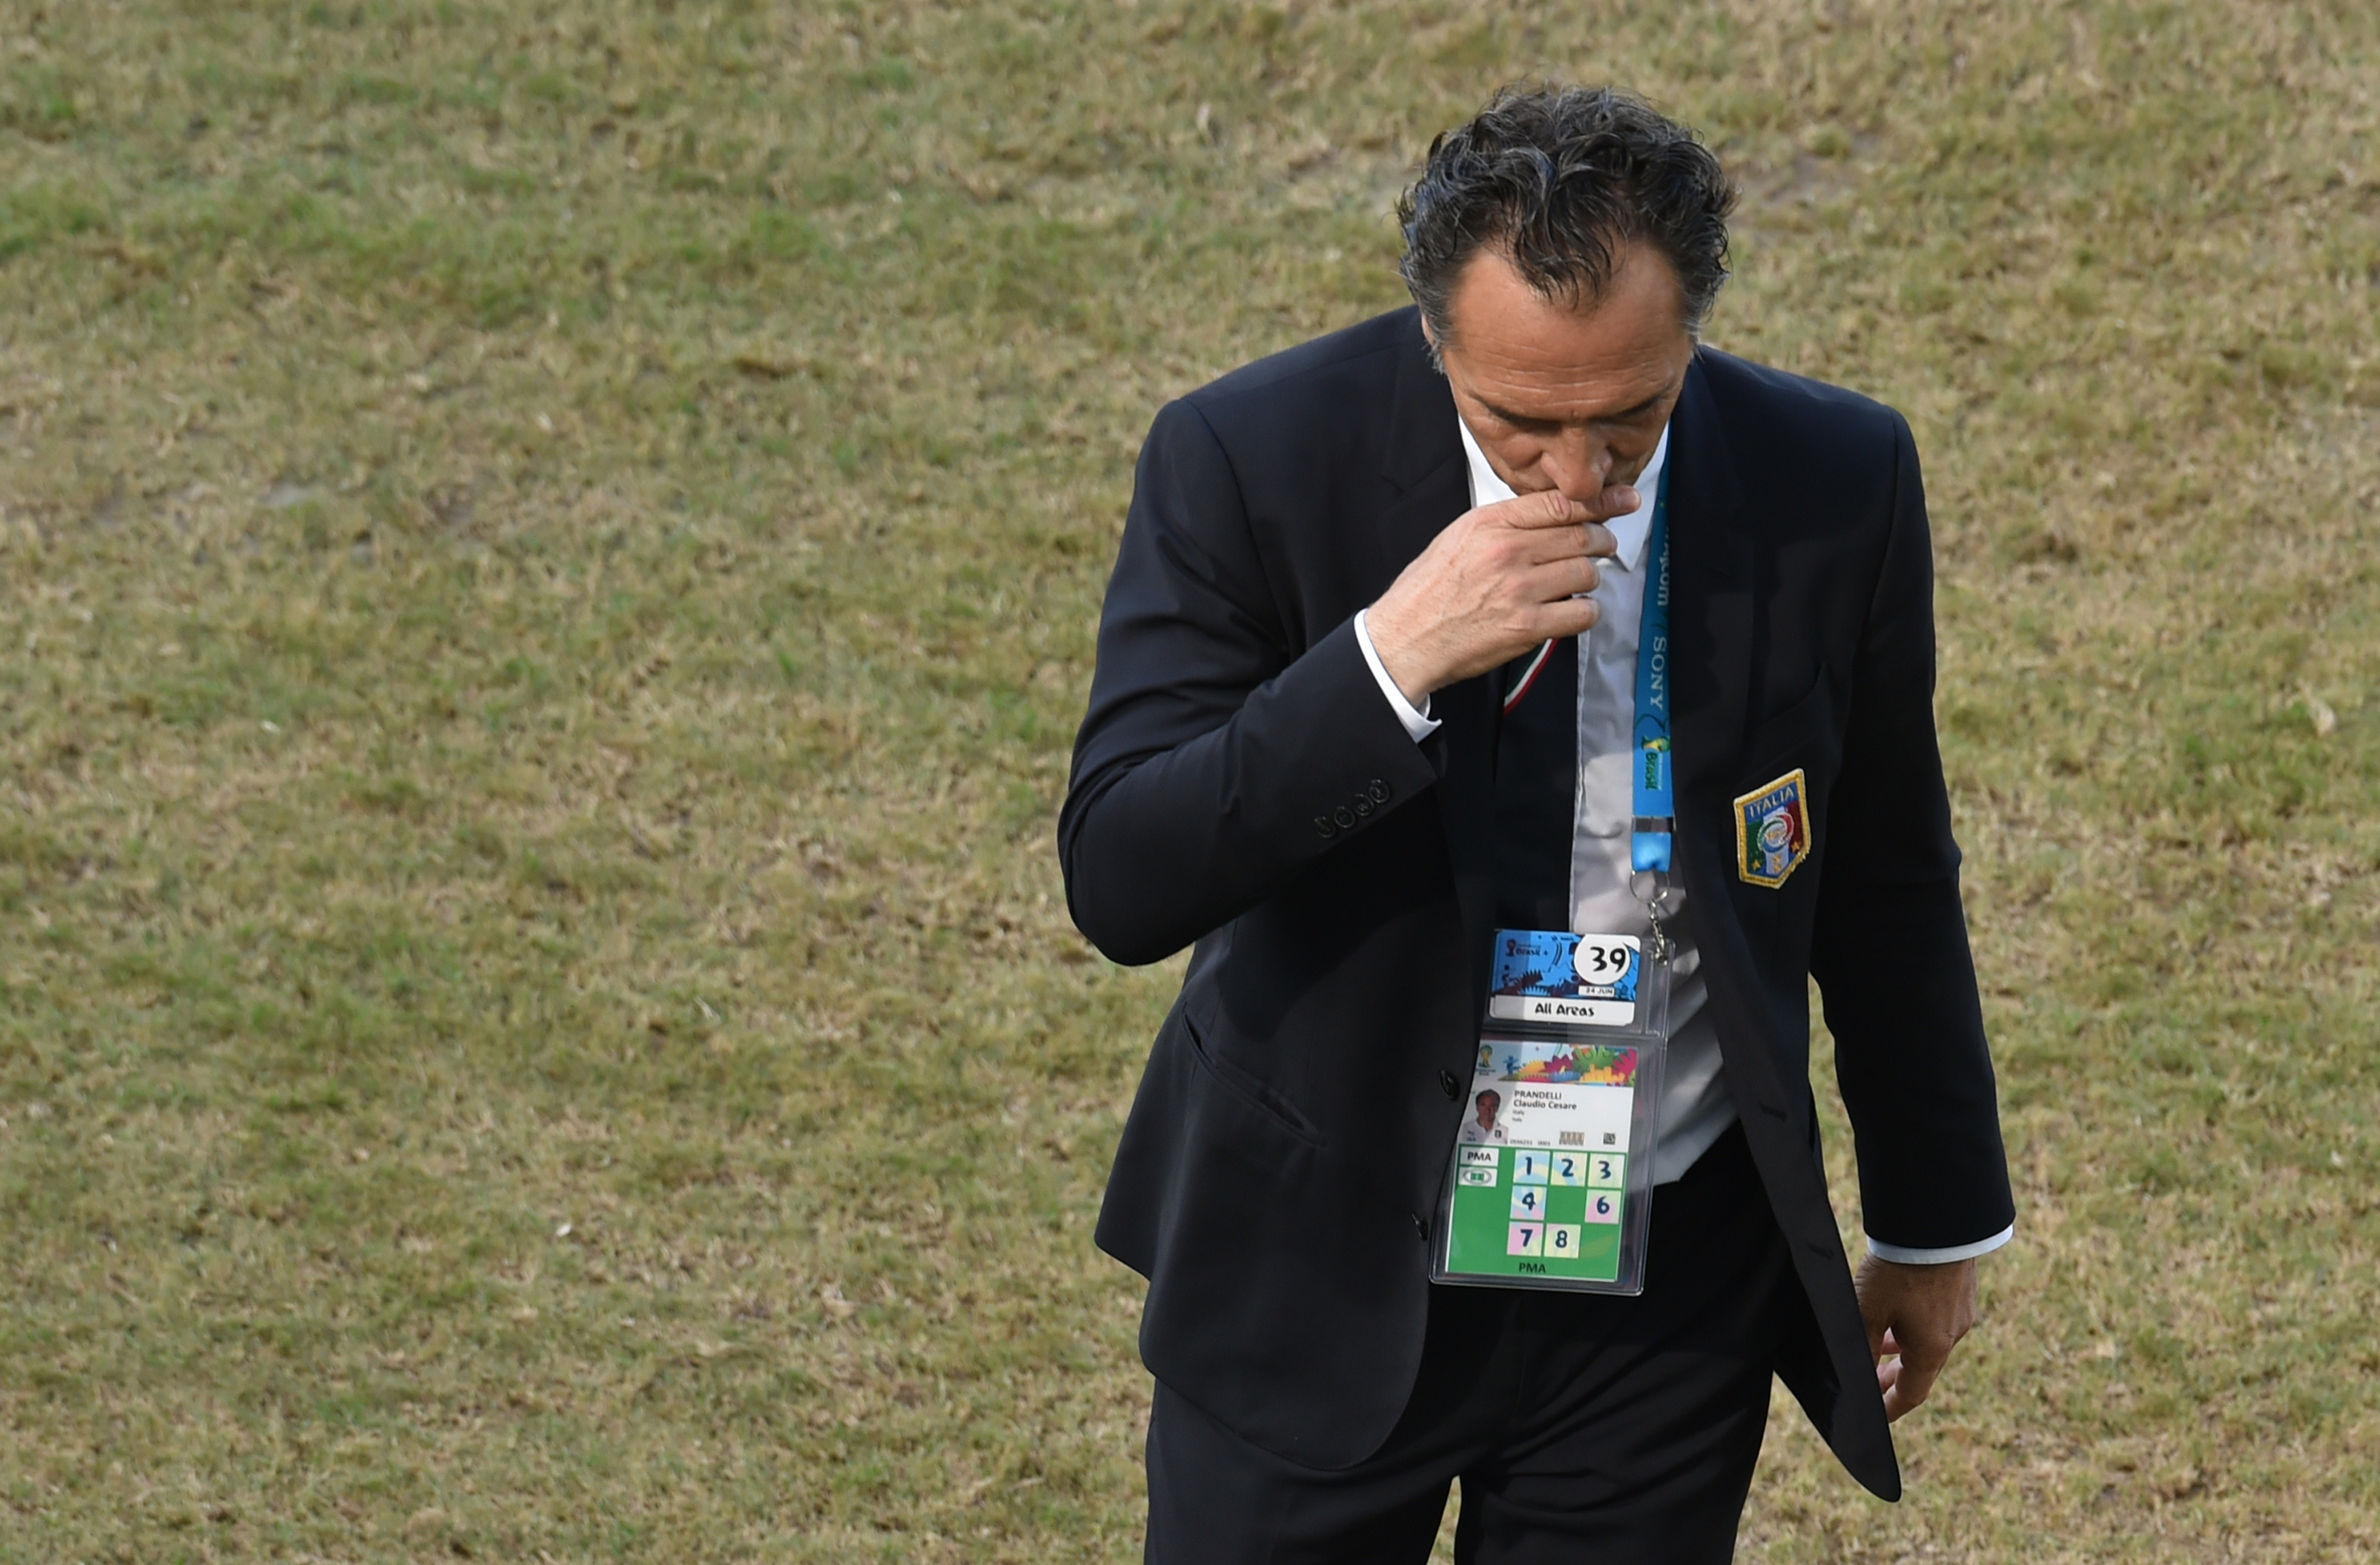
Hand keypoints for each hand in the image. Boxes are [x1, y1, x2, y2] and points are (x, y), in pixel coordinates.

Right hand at [1364, 483, 1639, 703]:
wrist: (1406, 637)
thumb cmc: (1429, 589)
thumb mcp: (1459, 536)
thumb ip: (1505, 521)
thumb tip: (1555, 513)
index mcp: (1490, 523)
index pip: (1561, 503)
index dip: (1602, 500)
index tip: (1624, 498)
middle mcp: (1508, 551)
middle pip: (1582, 535)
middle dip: (1603, 540)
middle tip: (1605, 546)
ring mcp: (1520, 590)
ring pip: (1587, 573)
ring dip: (1589, 579)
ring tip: (1575, 583)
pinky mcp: (1528, 626)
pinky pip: (1583, 613)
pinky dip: (1585, 612)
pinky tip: (1571, 611)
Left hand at [1854, 1253, 1979, 1420]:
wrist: (1937, 1222)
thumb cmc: (1901, 1268)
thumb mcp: (1868, 1309)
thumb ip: (1863, 1346)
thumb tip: (1858, 1374)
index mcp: (1932, 1350)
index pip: (1911, 1394)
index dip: (1890, 1407)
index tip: (1876, 1417)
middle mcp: (1953, 1335)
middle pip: (1922, 1368)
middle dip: (1894, 1377)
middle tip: (1873, 1380)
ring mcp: (1962, 1311)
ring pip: (1930, 1341)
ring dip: (1904, 1347)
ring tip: (1881, 1342)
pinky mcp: (1963, 1289)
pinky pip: (1938, 1318)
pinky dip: (1916, 1324)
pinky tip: (1900, 1309)